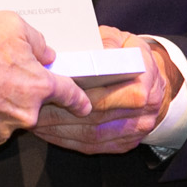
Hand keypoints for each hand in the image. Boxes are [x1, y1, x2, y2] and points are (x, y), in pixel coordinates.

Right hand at [0, 11, 92, 147]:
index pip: (69, 94)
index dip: (78, 99)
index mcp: (38, 87)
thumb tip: (44, 52)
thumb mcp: (11, 25)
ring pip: (5, 115)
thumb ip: (35, 39)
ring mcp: (0, 130)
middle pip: (30, 104)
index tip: (83, 105)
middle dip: (17, 91)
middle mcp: (24, 114)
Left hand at [32, 28, 180, 155]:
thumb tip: (94, 52)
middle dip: (60, 113)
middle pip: (95, 116)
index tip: (50, 90)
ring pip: (92, 135)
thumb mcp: (123, 40)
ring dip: (59, 130)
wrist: (153, 81)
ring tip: (34, 119)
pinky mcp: (125, 143)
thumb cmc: (131, 57)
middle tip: (33, 106)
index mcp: (145, 79)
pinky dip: (67, 140)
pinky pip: (93, 146)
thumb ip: (107, 43)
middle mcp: (146, 109)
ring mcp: (136, 130)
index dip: (77, 94)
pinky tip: (48, 132)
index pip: (108, 92)